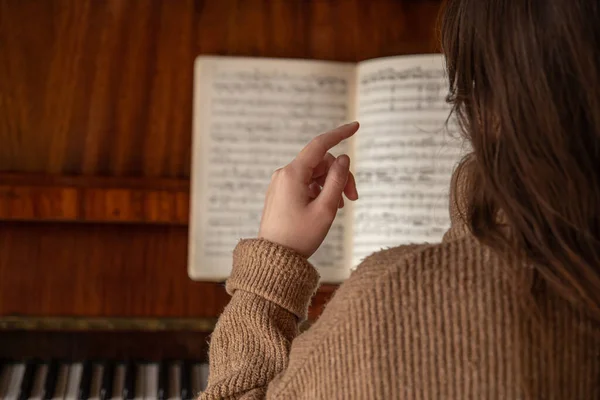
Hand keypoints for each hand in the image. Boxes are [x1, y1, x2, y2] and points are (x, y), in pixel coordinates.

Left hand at [258, 122, 359, 257]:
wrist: (274, 260)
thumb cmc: (300, 237)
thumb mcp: (326, 209)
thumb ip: (337, 180)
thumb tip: (343, 158)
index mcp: (293, 174)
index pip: (319, 145)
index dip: (339, 134)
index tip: (356, 126)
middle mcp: (284, 174)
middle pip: (321, 163)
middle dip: (340, 175)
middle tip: (354, 197)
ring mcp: (281, 184)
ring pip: (314, 174)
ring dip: (331, 184)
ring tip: (342, 205)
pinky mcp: (281, 193)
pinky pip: (305, 183)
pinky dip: (320, 190)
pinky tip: (329, 206)